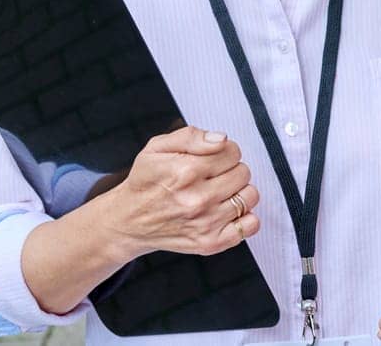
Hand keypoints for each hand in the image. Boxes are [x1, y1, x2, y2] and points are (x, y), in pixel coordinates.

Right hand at [99, 125, 260, 260]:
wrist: (129, 221)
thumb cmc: (146, 182)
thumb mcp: (157, 147)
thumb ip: (191, 136)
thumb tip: (221, 139)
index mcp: (185, 171)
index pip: (233, 151)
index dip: (224, 151)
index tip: (212, 158)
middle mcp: (197, 199)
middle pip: (243, 173)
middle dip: (231, 169)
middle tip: (213, 175)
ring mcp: (205, 223)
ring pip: (250, 196)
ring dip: (239, 191)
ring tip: (220, 192)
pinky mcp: (210, 243)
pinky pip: (249, 226)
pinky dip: (245, 217)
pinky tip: (227, 210)